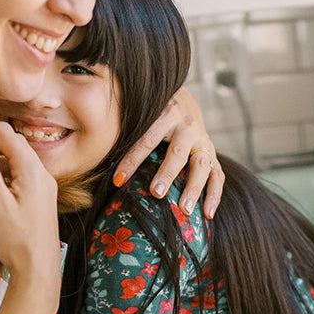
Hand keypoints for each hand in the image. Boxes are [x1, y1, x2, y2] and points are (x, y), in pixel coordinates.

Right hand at [0, 122, 61, 305]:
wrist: (38, 271)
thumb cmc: (16, 240)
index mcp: (33, 171)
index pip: (5, 133)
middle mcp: (43, 175)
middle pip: (13, 143)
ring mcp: (45, 188)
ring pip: (18, 160)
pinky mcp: (42, 200)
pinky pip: (22, 176)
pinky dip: (4, 172)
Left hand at [113, 88, 223, 217]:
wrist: (184, 99)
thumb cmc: (154, 110)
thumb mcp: (142, 110)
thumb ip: (127, 126)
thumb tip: (95, 150)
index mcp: (165, 112)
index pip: (146, 140)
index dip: (131, 161)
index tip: (118, 181)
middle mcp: (187, 125)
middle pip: (177, 153)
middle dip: (167, 174)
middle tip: (157, 194)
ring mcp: (203, 141)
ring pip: (201, 166)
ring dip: (194, 188)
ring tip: (185, 210)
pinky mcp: (212, 154)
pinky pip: (217, 176)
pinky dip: (214, 195)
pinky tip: (207, 214)